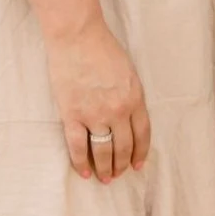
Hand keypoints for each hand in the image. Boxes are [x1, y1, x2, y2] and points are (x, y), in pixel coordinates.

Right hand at [45, 20, 151, 181]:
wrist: (78, 37)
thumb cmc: (103, 48)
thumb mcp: (128, 71)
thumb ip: (130, 94)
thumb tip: (129, 115)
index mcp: (135, 98)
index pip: (142, 134)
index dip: (140, 152)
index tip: (138, 165)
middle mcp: (118, 110)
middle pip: (123, 146)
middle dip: (122, 164)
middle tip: (118, 175)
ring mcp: (95, 114)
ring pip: (103, 151)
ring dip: (105, 168)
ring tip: (104, 178)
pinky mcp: (72, 115)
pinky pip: (78, 146)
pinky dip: (81, 163)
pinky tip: (84, 172)